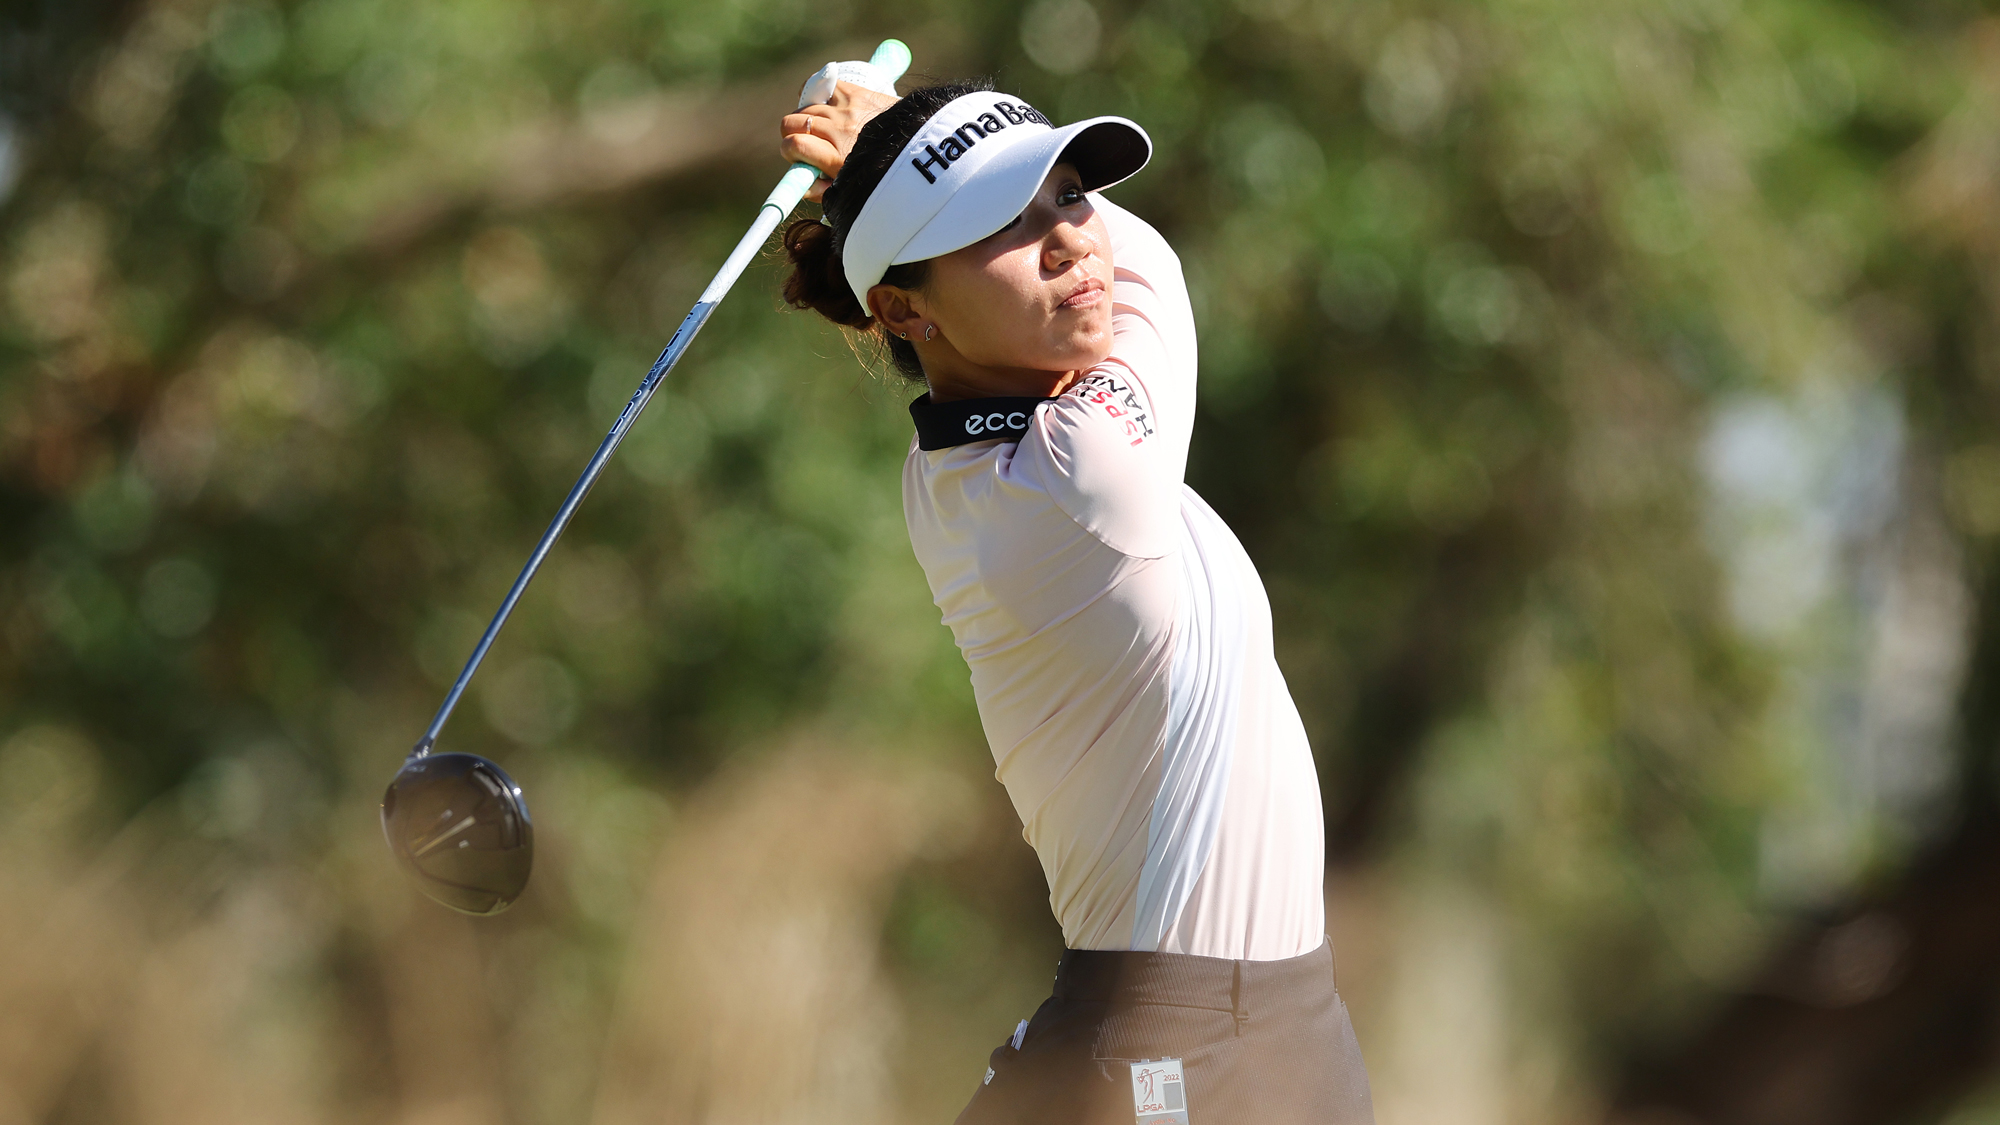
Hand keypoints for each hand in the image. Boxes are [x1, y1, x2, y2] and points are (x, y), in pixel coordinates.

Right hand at [779, 81, 898, 202]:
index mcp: (838, 160)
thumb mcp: (850, 193)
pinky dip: (817, 93)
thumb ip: (820, 191)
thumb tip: (800, 182)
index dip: (789, 150)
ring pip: (805, 105)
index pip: (793, 144)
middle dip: (793, 133)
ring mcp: (848, 109)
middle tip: (806, 142)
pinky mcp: (856, 92)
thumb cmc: (882, 174)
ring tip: (821, 127)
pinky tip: (824, 104)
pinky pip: (820, 83)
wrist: (920, 147)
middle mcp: (841, 131)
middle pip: (791, 122)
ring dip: (807, 117)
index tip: (796, 155)